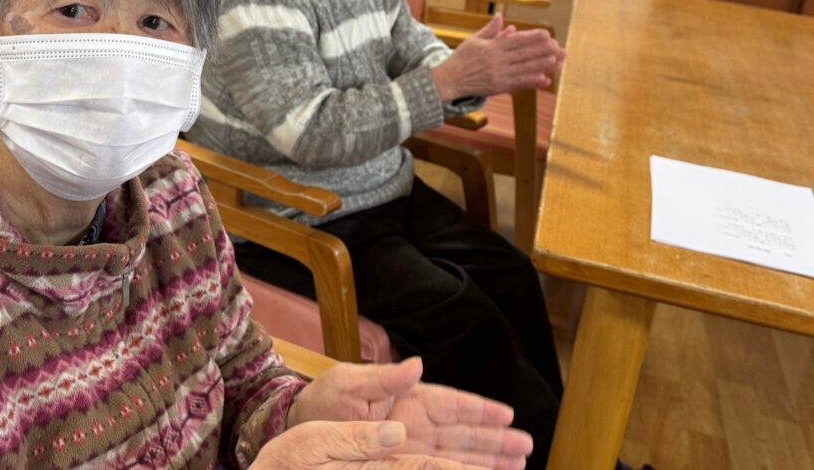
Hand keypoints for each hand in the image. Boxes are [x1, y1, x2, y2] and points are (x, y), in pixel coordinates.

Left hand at [287, 358, 531, 469]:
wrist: (296, 426)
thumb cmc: (322, 400)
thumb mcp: (348, 383)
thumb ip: (383, 378)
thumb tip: (417, 364)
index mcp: (406, 397)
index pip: (450, 404)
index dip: (479, 409)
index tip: (508, 415)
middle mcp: (414, 422)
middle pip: (463, 431)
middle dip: (494, 439)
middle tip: (527, 448)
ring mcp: (410, 445)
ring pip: (457, 452)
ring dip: (486, 458)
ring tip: (518, 464)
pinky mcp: (400, 462)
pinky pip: (437, 467)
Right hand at [430, 13, 565, 101]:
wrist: (448, 80)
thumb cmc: (460, 59)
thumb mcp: (473, 41)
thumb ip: (490, 30)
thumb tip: (501, 18)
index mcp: (492, 47)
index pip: (516, 40)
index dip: (532, 37)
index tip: (547, 34)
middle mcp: (497, 61)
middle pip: (524, 54)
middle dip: (543, 50)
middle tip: (559, 47)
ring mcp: (498, 75)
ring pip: (524, 68)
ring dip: (542, 65)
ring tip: (557, 61)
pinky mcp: (498, 87)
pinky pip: (518, 84)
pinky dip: (531, 82)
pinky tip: (544, 79)